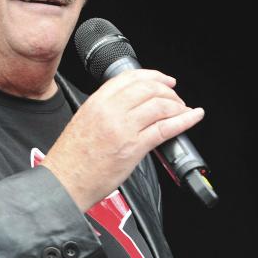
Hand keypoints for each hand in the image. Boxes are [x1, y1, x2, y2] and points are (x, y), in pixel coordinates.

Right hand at [43, 69, 204, 211]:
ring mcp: (123, 128)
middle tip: (175, 98)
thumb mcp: (83, 120)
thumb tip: (129, 105)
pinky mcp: (134, 148)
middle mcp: (110, 110)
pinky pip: (165, 129)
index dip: (152, 75)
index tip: (164, 80)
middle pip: (148, 88)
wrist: (64, 181)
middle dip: (168, 91)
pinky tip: (193, 117)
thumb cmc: (71, 157)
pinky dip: (185, 120)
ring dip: (177, 106)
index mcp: (96, 102)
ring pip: (160, 106)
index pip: (130, 77)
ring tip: (182, 110)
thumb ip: (105, 109)